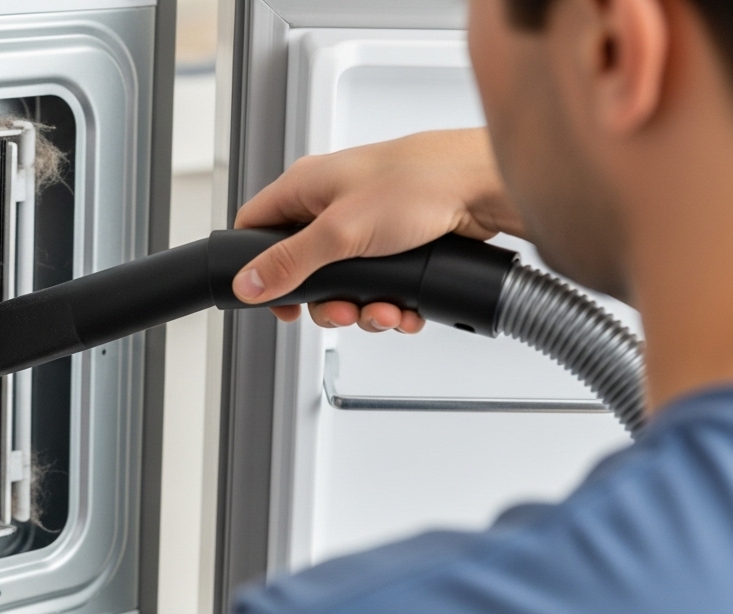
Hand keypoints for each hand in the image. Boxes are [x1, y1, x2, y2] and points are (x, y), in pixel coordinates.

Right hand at [232, 128, 524, 331]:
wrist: (484, 185)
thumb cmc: (418, 182)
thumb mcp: (340, 231)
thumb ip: (290, 262)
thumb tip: (248, 283)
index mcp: (305, 186)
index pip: (255, 227)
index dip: (256, 267)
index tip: (273, 299)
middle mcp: (332, 203)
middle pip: (303, 268)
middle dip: (324, 301)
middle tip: (341, 313)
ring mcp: (365, 222)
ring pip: (344, 282)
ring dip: (361, 308)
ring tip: (382, 312)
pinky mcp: (397, 241)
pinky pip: (378, 284)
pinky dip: (389, 303)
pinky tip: (403, 309)